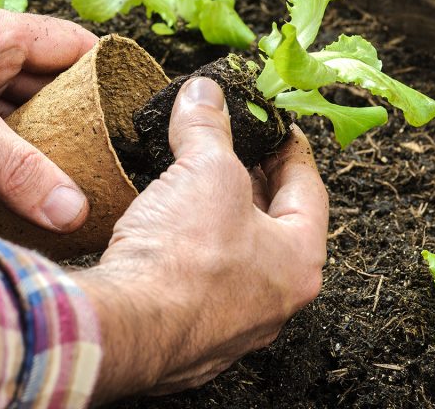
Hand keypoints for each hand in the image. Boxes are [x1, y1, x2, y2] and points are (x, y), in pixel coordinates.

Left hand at [0, 6, 96, 231]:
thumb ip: (17, 167)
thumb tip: (74, 208)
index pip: (74, 45)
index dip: (109, 71)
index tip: (137, 111)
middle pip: (53, 84)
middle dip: (83, 116)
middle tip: (115, 156)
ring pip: (23, 114)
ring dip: (48, 141)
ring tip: (83, 177)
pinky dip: (15, 160)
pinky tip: (30, 187)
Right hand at [73, 78, 328, 403]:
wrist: (126, 328)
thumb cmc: (185, 257)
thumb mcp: (204, 169)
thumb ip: (208, 126)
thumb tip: (205, 93)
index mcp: (299, 261)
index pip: (308, 191)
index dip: (290, 150)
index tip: (277, 129)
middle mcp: (274, 302)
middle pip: (271, 228)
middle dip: (249, 185)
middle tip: (232, 151)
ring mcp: (231, 328)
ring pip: (233, 261)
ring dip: (215, 222)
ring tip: (191, 186)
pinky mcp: (188, 341)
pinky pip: (195, 288)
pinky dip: (185, 257)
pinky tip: (162, 235)